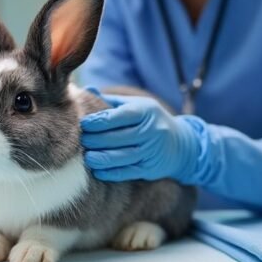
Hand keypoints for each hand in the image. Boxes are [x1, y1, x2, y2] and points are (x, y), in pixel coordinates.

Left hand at [80, 92, 201, 183]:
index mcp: (146, 111)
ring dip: (99, 158)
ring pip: (120, 157)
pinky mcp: (150, 169)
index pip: (116, 117)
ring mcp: (151, 151)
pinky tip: (97, 170)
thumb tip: (87, 90)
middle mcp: (151, 131)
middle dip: (94, 140)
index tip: (82, 123)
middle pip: (116, 138)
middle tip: (80, 141)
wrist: (181, 144)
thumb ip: (111, 100)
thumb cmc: (150, 120)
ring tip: (86, 157)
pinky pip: (126, 172)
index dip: (96, 121)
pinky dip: (110, 172)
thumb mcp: (137, 105)